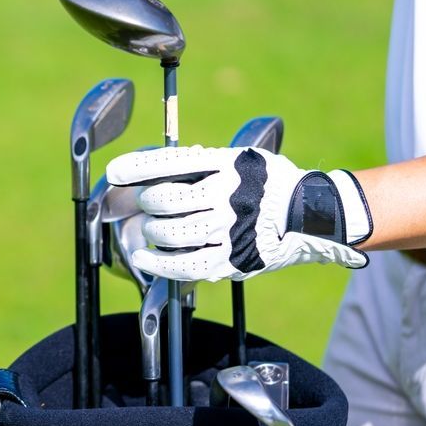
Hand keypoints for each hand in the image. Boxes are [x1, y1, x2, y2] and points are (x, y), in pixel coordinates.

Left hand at [106, 145, 372, 281]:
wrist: (311, 216)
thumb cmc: (266, 185)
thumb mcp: (240, 160)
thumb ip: (202, 164)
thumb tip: (152, 172)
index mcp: (229, 164)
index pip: (172, 162)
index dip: (137, 167)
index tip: (114, 172)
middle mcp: (229, 195)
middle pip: (166, 199)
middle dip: (145, 202)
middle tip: (145, 203)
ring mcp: (231, 230)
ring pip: (171, 232)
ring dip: (151, 230)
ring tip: (150, 227)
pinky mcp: (233, 260)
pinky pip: (185, 265)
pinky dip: (158, 263)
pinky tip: (144, 258)